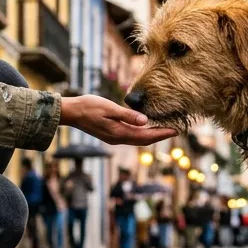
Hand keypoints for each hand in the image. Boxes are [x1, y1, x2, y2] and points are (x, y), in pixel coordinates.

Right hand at [60, 94, 178, 145]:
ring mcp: (114, 138)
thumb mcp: (109, 108)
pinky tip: (146, 128)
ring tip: (165, 129)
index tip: (176, 130)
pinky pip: (131, 136)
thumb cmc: (89, 107)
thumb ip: (127, 115)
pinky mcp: (111, 134)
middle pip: (144, 140)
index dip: (162, 134)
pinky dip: (142, 133)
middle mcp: (118, 139)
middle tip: (176, 131)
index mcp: (119, 133)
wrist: (71, 112)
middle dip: (160, 136)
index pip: (146, 136)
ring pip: (138, 139)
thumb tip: (146, 121)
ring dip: (152, 136)